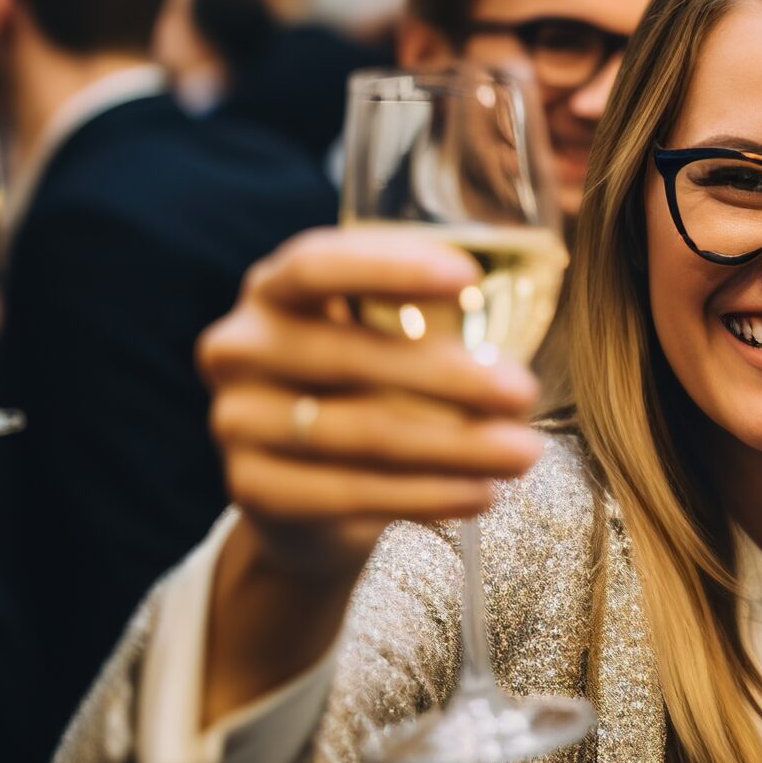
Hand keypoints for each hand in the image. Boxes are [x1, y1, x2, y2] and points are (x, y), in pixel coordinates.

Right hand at [196, 226, 549, 723]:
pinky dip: (427, 495)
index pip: (318, 264)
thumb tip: (515, 348)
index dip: (390, 266)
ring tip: (523, 453)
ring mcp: (237, 420)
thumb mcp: (384, 341)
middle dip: (449, 376)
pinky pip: (351, 492)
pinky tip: (481, 494)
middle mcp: (240, 346)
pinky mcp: (253, 488)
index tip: (468, 278)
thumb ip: (428, 323)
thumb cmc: (364, 391)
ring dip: (455, 446)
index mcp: (274, 289)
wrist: (306, 498)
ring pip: (361, 432)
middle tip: (524, 391)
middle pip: (351, 357)